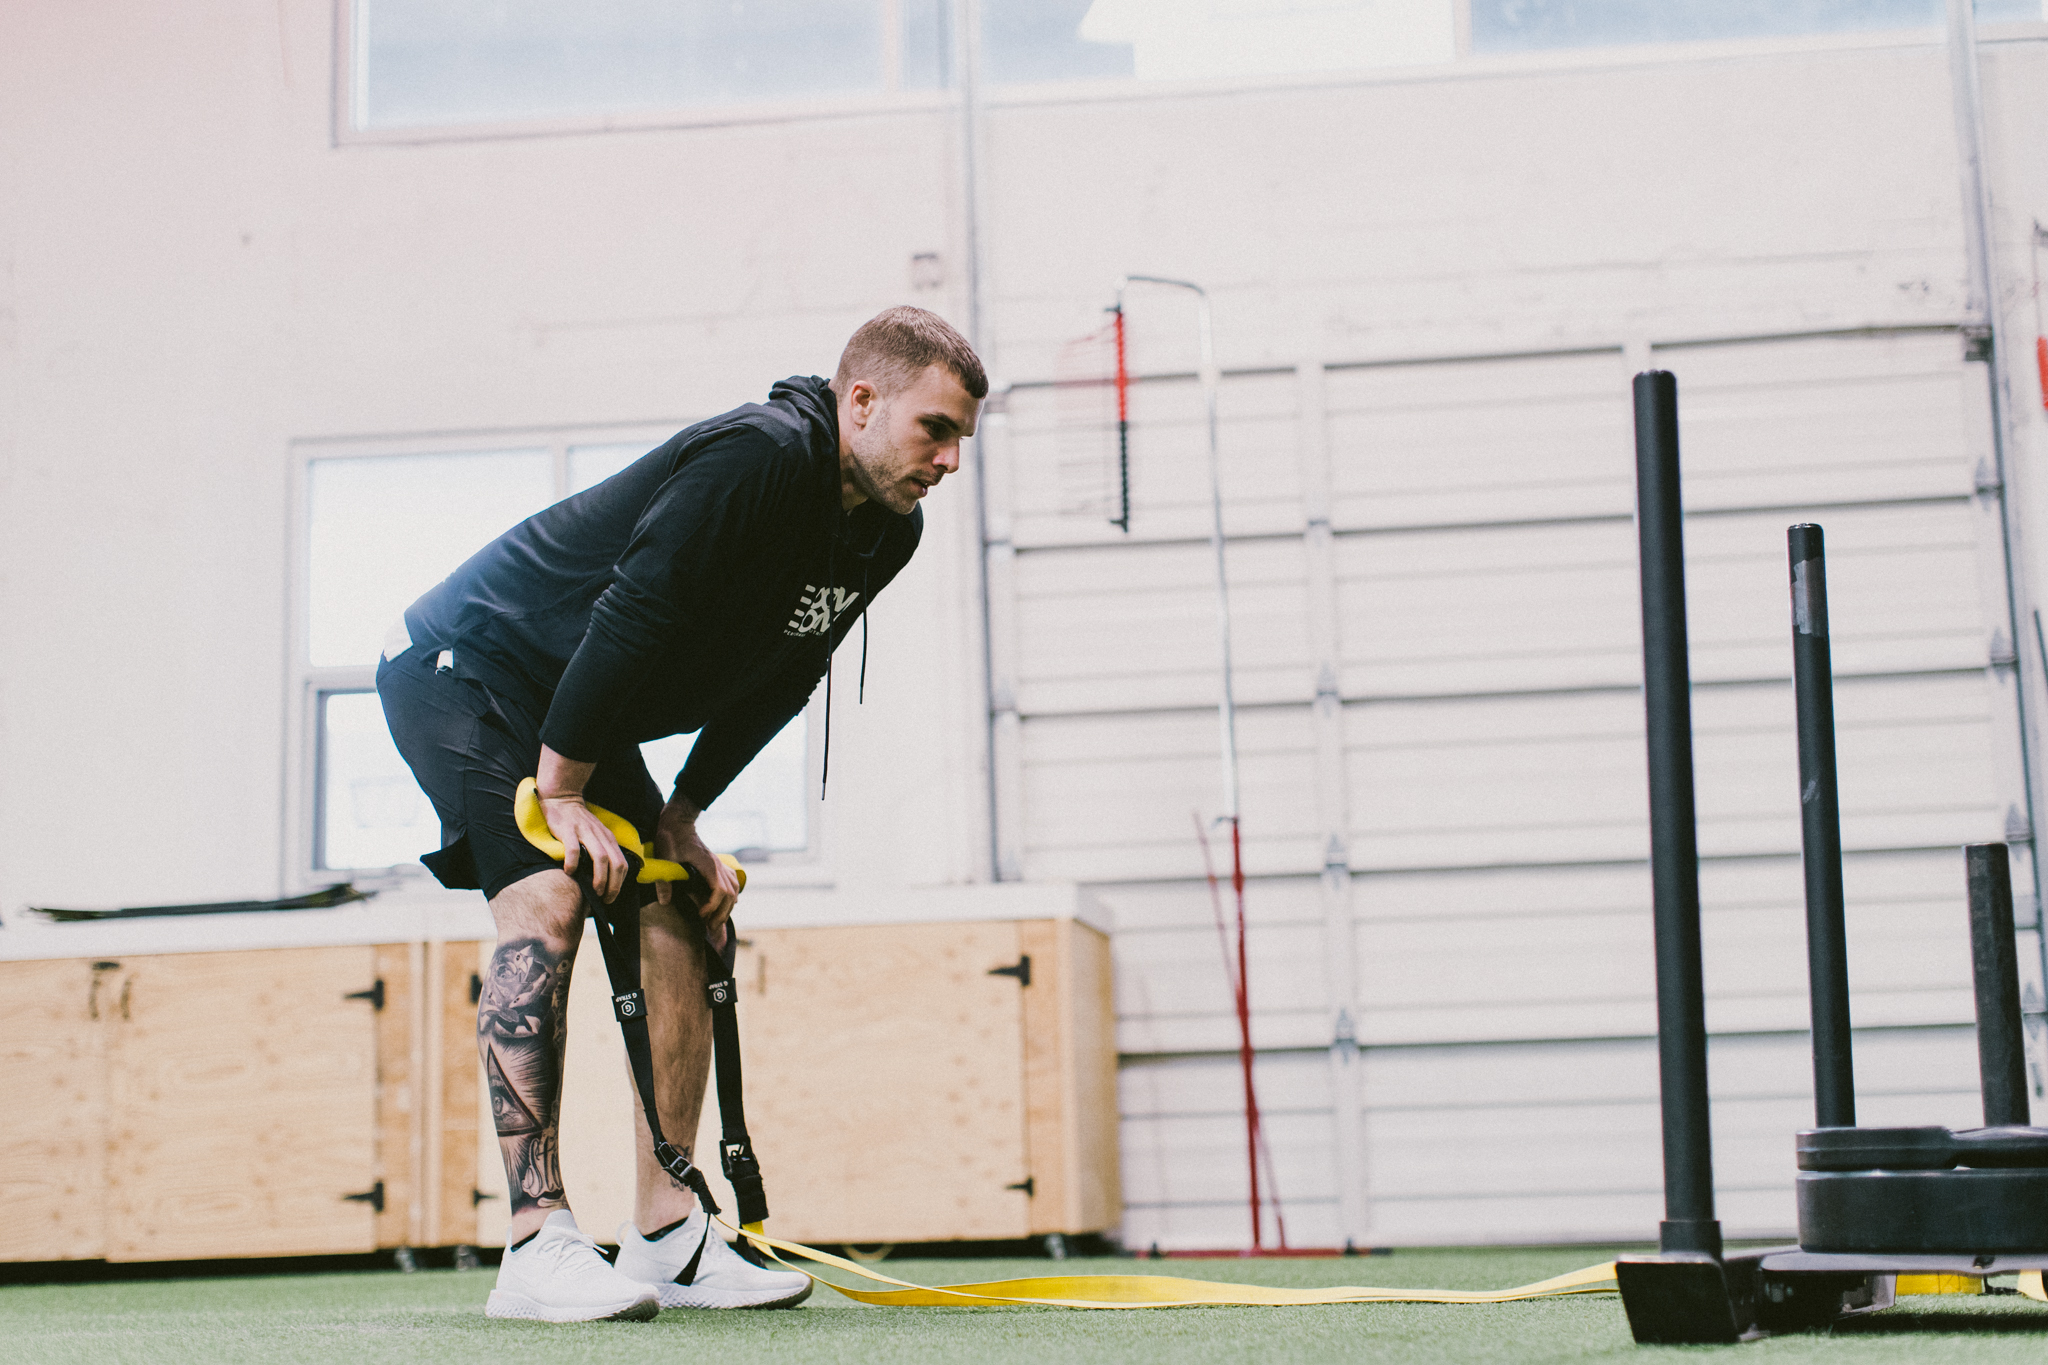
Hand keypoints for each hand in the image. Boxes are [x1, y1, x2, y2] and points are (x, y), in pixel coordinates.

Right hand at [539, 792, 628, 902]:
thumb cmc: (578, 822)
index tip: (610, 897)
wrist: (562, 798)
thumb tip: (603, 878)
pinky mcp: (569, 830)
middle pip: (615, 864)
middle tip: (603, 899)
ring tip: (592, 891)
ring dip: (599, 878)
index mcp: (608, 839)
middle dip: (612, 885)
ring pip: (601, 858)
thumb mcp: (596, 835)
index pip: (622, 864)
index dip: (619, 884)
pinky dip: (574, 864)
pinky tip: (569, 872)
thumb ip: (601, 851)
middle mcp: (600, 836)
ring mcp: (585, 832)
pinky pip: (574, 850)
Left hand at [652, 800, 739, 948]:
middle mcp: (717, 866)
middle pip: (730, 894)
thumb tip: (665, 902)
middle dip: (722, 913)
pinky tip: (725, 904)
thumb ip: (664, 880)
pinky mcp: (716, 864)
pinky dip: (731, 896)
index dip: (712, 906)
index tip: (701, 915)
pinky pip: (732, 882)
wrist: (678, 822)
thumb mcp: (664, 857)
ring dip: (728, 906)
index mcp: (707, 865)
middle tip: (709, 927)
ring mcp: (719, 865)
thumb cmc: (671, 838)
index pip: (719, 891)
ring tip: (717, 919)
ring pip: (734, 889)